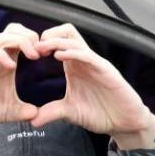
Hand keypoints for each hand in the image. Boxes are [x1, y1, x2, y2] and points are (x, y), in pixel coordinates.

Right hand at [0, 23, 40, 128]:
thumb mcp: (9, 112)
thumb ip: (24, 111)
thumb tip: (37, 114)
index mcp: (6, 63)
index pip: (21, 39)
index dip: (37, 42)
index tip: (49, 54)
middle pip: (12, 31)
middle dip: (29, 36)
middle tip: (41, 51)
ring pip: (1, 38)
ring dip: (19, 41)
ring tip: (32, 55)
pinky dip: (0, 55)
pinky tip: (11, 67)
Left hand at [30, 24, 154, 149]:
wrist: (124, 123)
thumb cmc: (101, 113)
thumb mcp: (70, 113)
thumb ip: (52, 113)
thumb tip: (32, 120)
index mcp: (75, 67)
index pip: (58, 42)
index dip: (43, 44)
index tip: (29, 54)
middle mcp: (84, 61)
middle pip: (67, 32)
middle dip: (49, 35)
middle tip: (35, 49)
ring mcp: (95, 64)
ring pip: (76, 39)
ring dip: (57, 41)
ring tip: (42, 49)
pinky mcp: (106, 71)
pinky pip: (88, 55)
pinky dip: (73, 53)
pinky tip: (60, 57)